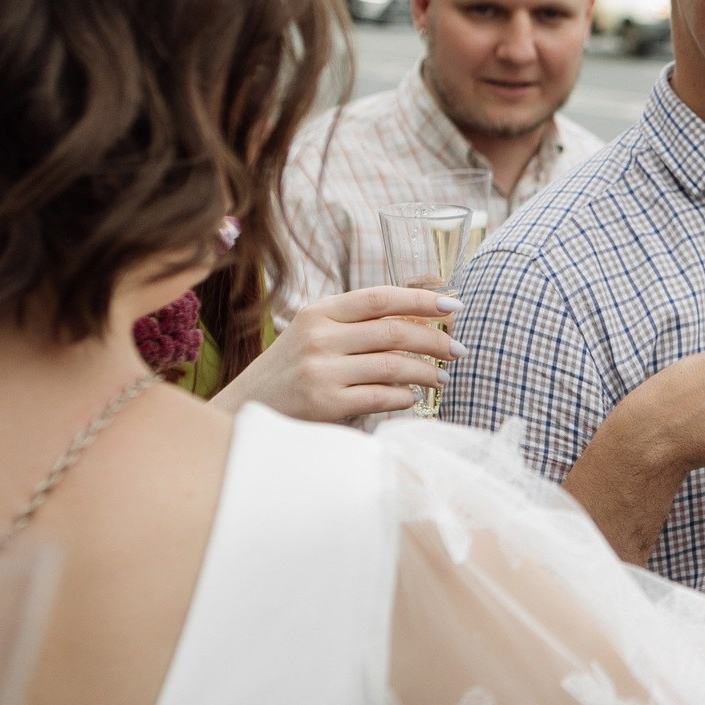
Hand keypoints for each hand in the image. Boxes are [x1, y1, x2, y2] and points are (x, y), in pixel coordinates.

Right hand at [212, 286, 462, 422]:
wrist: (246, 409)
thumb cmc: (292, 369)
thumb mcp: (317, 332)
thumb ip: (360, 319)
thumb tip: (425, 294)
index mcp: (320, 312)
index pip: (380, 297)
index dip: (421, 299)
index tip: (454, 304)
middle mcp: (319, 337)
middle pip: (394, 331)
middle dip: (435, 340)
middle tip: (459, 350)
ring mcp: (321, 370)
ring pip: (392, 365)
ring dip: (427, 372)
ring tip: (443, 377)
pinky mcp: (324, 403)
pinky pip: (380, 397)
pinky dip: (404, 397)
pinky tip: (414, 397)